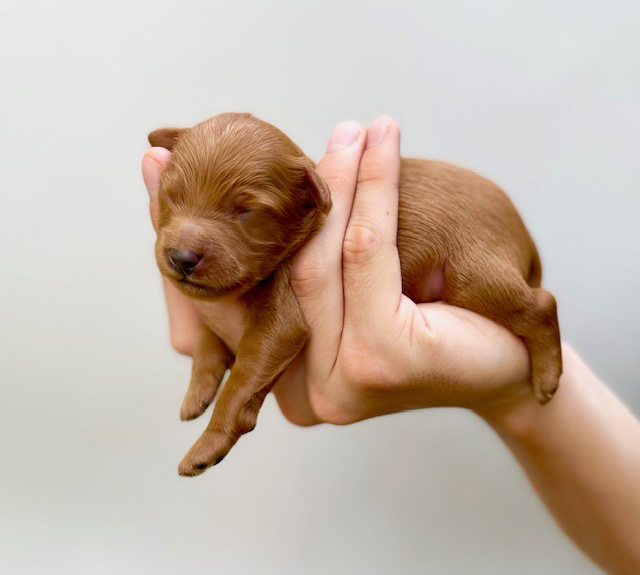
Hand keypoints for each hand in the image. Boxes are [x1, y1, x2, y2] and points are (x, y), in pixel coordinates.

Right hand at [142, 118, 532, 426]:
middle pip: (264, 280)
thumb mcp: (360, 307)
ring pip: (314, 258)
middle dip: (238, 205)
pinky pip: (365, 250)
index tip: (164, 181)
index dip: (204, 241)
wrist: (509, 373)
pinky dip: (372, 188)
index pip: (231, 308)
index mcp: (292, 380)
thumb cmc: (438, 336)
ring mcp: (335, 380)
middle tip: (220, 143)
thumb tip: (269, 223)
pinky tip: (379, 142)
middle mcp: (302, 391)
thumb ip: (315, 282)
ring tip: (348, 130)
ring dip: (331, 181)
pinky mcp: (376, 356)